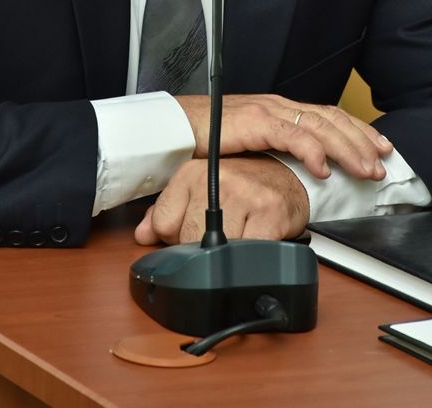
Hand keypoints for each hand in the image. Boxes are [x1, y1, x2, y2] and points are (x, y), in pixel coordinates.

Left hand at [134, 156, 309, 244]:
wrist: (289, 179)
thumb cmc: (241, 187)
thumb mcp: (200, 190)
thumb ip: (168, 210)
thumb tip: (142, 234)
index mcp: (193, 172)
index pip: (163, 223)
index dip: (175, 236)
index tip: (193, 228)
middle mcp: (216, 179)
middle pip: (186, 239)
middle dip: (200, 248)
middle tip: (221, 232)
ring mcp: (244, 195)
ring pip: (215, 250)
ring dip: (226, 255)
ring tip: (238, 233)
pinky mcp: (270, 214)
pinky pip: (245, 254)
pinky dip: (248, 258)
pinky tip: (254, 239)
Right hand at [175, 93, 390, 181]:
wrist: (175, 128)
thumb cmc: (206, 139)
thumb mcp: (249, 145)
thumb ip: (273, 153)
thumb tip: (299, 174)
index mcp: (279, 110)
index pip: (328, 116)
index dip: (357, 131)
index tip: (379, 147)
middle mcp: (278, 106)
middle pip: (332, 120)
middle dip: (361, 141)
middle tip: (382, 163)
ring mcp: (268, 112)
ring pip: (320, 127)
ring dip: (347, 149)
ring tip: (364, 169)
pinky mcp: (255, 123)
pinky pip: (292, 136)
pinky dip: (313, 152)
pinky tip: (325, 169)